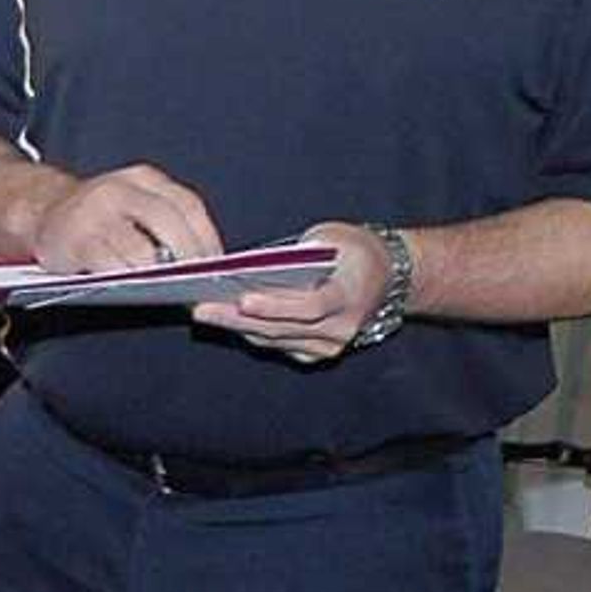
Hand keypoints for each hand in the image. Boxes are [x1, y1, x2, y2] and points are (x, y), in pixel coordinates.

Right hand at [26, 162, 222, 274]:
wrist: (43, 213)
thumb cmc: (99, 218)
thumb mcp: (134, 203)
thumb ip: (165, 220)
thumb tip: (202, 257)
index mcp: (142, 178)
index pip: (187, 204)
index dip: (207, 236)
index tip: (216, 262)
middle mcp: (119, 190)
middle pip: (167, 222)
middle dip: (188, 256)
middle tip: (197, 280)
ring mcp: (95, 214)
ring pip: (140, 249)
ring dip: (158, 274)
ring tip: (169, 287)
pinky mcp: (76, 241)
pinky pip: (110, 266)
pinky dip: (128, 279)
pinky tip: (136, 287)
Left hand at [193, 220, 384, 364]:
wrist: (389, 277)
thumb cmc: (355, 251)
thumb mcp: (334, 238)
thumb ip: (301, 253)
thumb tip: (258, 266)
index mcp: (348, 296)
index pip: (308, 307)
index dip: (274, 306)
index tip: (242, 299)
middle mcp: (340, 328)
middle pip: (281, 328)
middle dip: (237, 318)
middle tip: (201, 308)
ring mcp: (329, 345)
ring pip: (275, 340)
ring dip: (237, 327)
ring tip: (204, 313)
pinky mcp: (317, 353)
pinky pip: (278, 345)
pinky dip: (252, 332)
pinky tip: (226, 321)